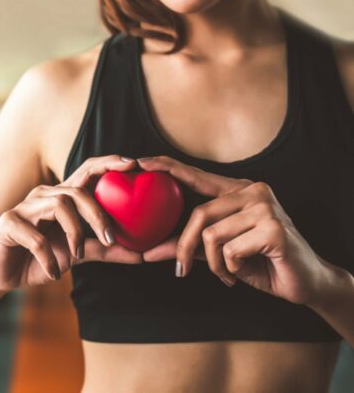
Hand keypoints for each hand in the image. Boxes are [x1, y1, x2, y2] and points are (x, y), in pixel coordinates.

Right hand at [0, 155, 176, 290]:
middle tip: (111, 239)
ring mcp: (24, 208)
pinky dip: (49, 258)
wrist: (2, 276)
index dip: (108, 164)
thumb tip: (142, 254)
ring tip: (76, 257)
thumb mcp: (76, 256)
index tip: (134, 165)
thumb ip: (104, 251)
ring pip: (59, 205)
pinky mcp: (8, 223)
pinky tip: (54, 272)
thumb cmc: (39, 260)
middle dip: (98, 214)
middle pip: (76, 191)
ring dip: (74, 233)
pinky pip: (35, 237)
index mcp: (61, 199)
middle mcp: (43, 197)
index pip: (86, 173)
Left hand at [138, 155, 329, 304]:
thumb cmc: (260, 264)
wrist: (304, 283)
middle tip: (180, 271)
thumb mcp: (218, 253)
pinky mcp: (274, 228)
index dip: (169, 167)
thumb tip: (146, 252)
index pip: (198, 176)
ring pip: (212, 236)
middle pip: (199, 214)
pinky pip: (230, 251)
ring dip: (214, 264)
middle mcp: (253, 192)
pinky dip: (231, 269)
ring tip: (228, 274)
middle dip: (184, 247)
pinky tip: (246, 272)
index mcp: (239, 191)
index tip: (141, 162)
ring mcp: (266, 207)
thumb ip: (187, 246)